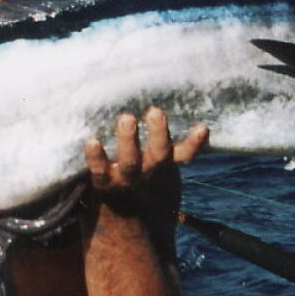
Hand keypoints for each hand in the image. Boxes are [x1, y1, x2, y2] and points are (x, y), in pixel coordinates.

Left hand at [85, 107, 208, 210]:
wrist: (116, 213)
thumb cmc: (136, 169)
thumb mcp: (152, 155)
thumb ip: (156, 130)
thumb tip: (158, 82)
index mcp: (163, 163)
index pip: (184, 153)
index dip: (195, 143)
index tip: (202, 127)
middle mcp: (148, 170)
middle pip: (158, 154)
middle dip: (158, 133)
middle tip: (155, 111)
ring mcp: (126, 178)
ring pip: (131, 162)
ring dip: (129, 140)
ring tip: (127, 118)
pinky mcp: (102, 182)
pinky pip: (99, 171)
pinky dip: (96, 157)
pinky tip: (92, 140)